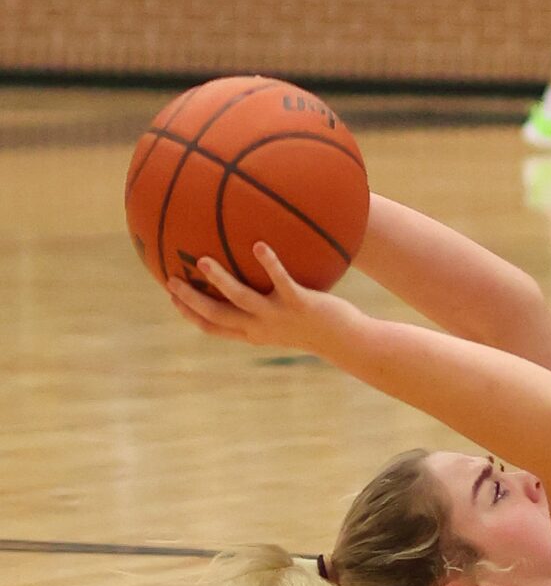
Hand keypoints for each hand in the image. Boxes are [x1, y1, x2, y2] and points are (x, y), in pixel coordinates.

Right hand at [167, 246, 351, 352]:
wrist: (346, 340)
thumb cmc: (315, 326)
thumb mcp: (285, 320)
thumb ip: (266, 307)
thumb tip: (254, 283)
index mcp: (253, 333)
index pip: (212, 326)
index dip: (190, 313)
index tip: (172, 297)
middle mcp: (260, 327)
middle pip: (216, 315)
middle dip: (190, 299)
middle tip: (170, 280)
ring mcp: (278, 316)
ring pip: (241, 298)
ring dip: (220, 280)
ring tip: (203, 261)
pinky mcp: (299, 303)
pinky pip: (281, 280)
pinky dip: (270, 263)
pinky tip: (259, 244)